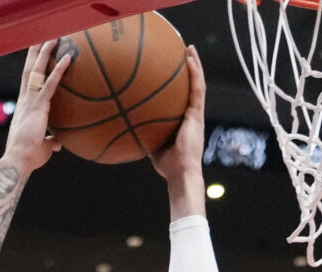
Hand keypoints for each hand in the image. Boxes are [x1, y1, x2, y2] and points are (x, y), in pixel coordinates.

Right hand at [3, 40, 76, 172]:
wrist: (19, 160)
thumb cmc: (29, 157)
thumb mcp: (43, 147)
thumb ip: (50, 142)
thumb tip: (58, 144)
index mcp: (26, 107)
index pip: (29, 82)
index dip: (32, 66)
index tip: (35, 53)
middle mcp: (26, 100)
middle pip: (29, 70)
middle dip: (34, 52)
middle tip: (40, 36)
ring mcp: (31, 101)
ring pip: (37, 71)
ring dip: (45, 52)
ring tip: (53, 37)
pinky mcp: (38, 106)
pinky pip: (50, 84)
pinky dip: (59, 70)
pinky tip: (68, 58)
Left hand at [150, 48, 208, 196]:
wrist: (180, 172)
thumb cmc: (166, 164)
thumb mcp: (150, 143)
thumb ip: (142, 132)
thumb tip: (123, 124)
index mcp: (182, 120)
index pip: (181, 98)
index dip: (179, 83)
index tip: (172, 70)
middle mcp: (191, 114)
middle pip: (191, 87)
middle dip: (189, 69)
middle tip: (183, 52)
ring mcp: (196, 114)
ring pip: (198, 84)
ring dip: (195, 65)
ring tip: (189, 49)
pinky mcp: (197, 115)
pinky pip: (197, 90)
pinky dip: (195, 74)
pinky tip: (189, 60)